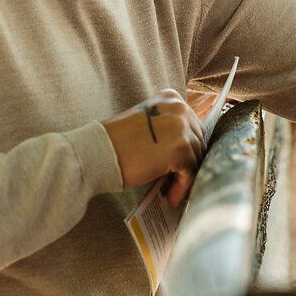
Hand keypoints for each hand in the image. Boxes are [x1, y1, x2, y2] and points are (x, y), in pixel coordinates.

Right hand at [102, 90, 206, 205]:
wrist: (97, 152)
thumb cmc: (117, 142)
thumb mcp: (148, 123)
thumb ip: (169, 128)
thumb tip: (191, 149)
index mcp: (171, 98)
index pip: (192, 125)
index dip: (187, 147)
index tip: (179, 164)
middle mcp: (179, 108)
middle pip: (198, 140)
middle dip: (189, 162)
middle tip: (177, 180)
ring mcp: (182, 128)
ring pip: (197, 157)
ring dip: (185, 177)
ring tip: (171, 191)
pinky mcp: (181, 149)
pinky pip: (191, 172)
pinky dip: (182, 187)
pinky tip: (170, 197)